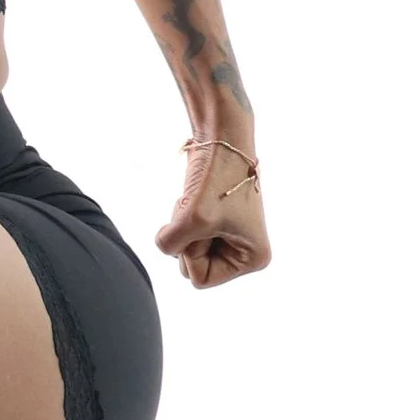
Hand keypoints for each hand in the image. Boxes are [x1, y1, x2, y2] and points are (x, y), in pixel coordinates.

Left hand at [155, 120, 270, 289]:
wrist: (222, 138)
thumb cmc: (217, 178)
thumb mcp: (191, 220)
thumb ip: (169, 245)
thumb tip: (166, 243)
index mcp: (253, 259)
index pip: (201, 280)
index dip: (192, 253)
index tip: (205, 223)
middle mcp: (244, 252)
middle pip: (193, 268)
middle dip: (187, 241)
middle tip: (202, 211)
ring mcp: (228, 237)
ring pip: (185, 252)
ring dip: (183, 227)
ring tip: (199, 203)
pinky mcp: (213, 222)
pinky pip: (183, 235)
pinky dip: (180, 217)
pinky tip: (193, 198)